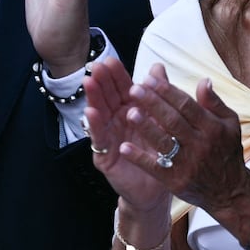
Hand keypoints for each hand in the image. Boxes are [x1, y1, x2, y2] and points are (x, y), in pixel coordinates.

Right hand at [83, 56, 169, 213]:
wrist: (156, 189)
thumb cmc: (158, 154)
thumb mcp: (160, 121)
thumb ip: (158, 94)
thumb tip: (157, 67)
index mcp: (129, 111)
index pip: (120, 89)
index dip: (115, 75)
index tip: (110, 60)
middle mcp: (115, 122)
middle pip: (107, 98)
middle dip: (101, 81)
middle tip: (96, 66)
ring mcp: (107, 138)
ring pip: (99, 114)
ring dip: (93, 98)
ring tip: (89, 82)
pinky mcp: (104, 156)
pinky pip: (98, 139)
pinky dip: (94, 125)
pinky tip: (91, 112)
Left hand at [113, 63, 249, 213]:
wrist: (229, 191)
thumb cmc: (226, 152)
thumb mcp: (229, 124)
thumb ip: (214, 103)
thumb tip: (204, 80)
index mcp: (212, 127)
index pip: (186, 105)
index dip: (167, 91)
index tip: (149, 79)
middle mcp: (200, 144)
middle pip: (173, 120)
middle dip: (152, 103)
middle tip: (133, 89)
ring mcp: (188, 163)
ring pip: (163, 142)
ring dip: (145, 127)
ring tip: (129, 113)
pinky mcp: (176, 180)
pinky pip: (155, 167)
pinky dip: (139, 158)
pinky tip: (124, 147)